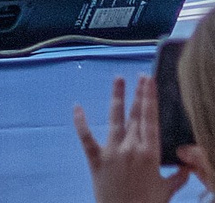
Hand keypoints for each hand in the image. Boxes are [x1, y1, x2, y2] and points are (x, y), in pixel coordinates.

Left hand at [75, 74, 185, 202]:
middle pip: (136, 116)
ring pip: (115, 120)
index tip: (150, 81)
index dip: (150, 99)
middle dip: (139, 94)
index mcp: (151, 154)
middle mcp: (131, 148)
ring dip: (116, 98)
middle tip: (140, 76)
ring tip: (118, 79)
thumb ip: (179, 175)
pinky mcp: (96, 160)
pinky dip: (81, 122)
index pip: (152, 120)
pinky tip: (77, 106)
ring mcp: (112, 152)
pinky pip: (86, 138)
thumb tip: (188, 165)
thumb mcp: (168, 189)